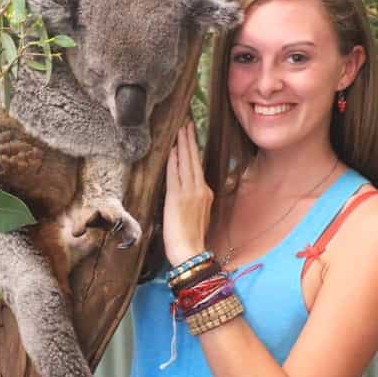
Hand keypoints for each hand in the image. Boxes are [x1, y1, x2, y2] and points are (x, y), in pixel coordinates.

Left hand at [163, 122, 213, 265]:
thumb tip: (190, 192)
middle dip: (190, 140)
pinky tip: (171, 149)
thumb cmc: (192, 239)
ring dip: (182, 144)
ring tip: (180, 130)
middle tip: (187, 124)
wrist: (190, 252)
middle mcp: (201, 189)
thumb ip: (197, 200)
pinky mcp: (176, 197)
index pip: (199, 166)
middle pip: (195, 159)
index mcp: (207, 193)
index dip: (195, 150)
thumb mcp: (200, 215)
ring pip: (186, 162)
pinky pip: (174, 174)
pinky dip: (173, 160)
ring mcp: (189, 192)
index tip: (192, 136)